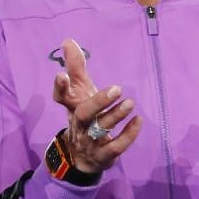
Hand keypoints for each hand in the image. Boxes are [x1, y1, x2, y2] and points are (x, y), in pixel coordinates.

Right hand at [51, 39, 140, 173]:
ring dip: (116, 115)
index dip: (60, 88)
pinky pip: (116, 146)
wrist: (82, 158)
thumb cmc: (85, 117)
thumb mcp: (81, 92)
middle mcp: (79, 124)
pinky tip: (139, 120)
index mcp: (73, 107)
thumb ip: (76, 68)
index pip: (61, 97)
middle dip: (98, 101)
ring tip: (130, 102)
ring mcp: (91, 141)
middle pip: (84, 114)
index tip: (62, 75)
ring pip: (101, 129)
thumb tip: (68, 40)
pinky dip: (128, 134)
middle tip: (117, 88)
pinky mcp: (104, 155)